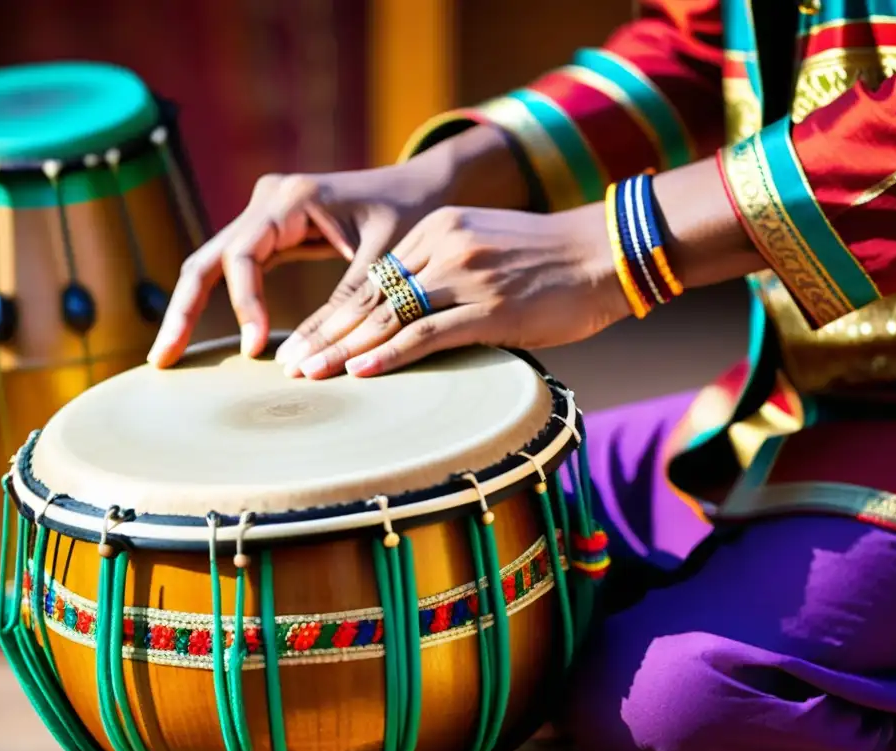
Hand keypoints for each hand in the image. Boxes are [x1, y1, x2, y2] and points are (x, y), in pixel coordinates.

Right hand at [146, 125, 530, 368]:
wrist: (424, 187)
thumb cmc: (411, 218)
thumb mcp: (384, 264)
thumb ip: (346, 306)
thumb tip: (301, 361)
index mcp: (292, 198)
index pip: (244, 256)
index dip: (243, 305)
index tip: (257, 350)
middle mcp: (269, 199)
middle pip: (209, 257)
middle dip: (184, 310)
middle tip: (162, 361)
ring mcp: (266, 214)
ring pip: (214, 263)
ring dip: (191, 308)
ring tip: (168, 357)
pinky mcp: (273, 231)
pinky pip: (236, 269)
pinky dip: (222, 302)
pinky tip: (204, 336)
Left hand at [282, 203, 630, 378]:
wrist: (606, 252)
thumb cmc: (550, 261)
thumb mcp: (487, 248)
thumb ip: (446, 273)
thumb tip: (413, 317)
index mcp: (439, 230)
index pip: (371, 279)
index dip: (333, 314)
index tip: (303, 341)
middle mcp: (444, 247)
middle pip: (369, 297)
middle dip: (324, 334)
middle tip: (289, 365)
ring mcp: (466, 276)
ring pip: (388, 316)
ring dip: (343, 350)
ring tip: (310, 375)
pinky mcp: (490, 308)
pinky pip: (427, 333)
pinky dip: (389, 354)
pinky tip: (361, 371)